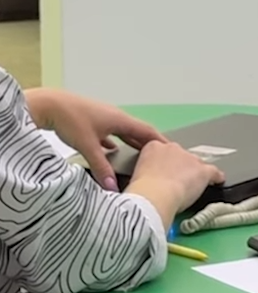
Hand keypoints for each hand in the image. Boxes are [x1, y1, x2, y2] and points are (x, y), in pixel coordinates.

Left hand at [25, 89, 165, 190]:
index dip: (161, 142)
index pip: (148, 131)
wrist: (48, 105)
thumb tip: (112, 188)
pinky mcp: (91, 121)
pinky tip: (111, 149)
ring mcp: (103, 118)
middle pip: (137, 132)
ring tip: (140, 156)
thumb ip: (101, 167)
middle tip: (160, 157)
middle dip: (149, 144)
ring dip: (132, 143)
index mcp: (120, 120)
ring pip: (123, 132)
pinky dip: (114, 142)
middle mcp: (115, 117)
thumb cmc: (71, 121)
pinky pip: (109, 133)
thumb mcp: (88, 146)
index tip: (174, 151)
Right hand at [124, 140, 224, 227]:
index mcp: (154, 147)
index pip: (163, 152)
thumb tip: (151, 179)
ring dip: (195, 174)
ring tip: (192, 186)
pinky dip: (216, 178)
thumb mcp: (136, 174)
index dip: (165, 164)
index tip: (164, 173)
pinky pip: (214, 172)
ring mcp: (190, 158)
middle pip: (182, 156)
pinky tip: (217, 181)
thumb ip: (147, 170)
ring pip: (197, 164)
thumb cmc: (141, 190)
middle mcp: (173, 148)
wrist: (154, 195)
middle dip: (181, 167)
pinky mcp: (203, 170)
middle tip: (175, 182)